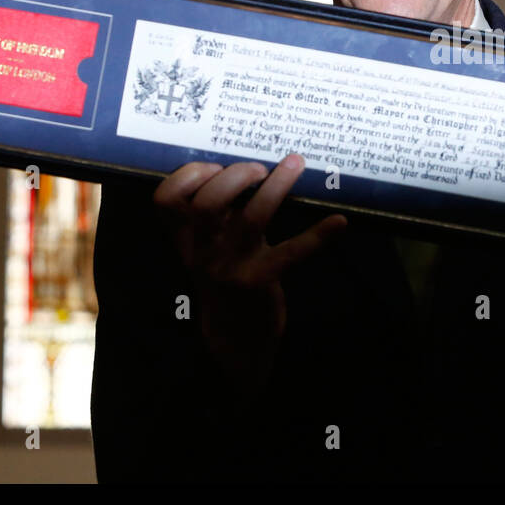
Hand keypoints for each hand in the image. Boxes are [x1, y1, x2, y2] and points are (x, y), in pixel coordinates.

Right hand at [153, 156, 346, 381]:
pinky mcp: (260, 281)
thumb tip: (250, 167)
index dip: (187, 175)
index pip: (165, 199)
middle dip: (235, 175)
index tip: (216, 165)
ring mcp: (230, 266)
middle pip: (206, 204)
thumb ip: (220, 215)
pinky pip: (291, 253)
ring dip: (276, 187)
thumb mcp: (212, 247)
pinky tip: (339, 222)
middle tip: (259, 168)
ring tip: (295, 165)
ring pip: (250, 219)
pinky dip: (317, 235)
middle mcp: (203, 250)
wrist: (234, 339)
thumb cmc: (227, 279)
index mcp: (187, 237)